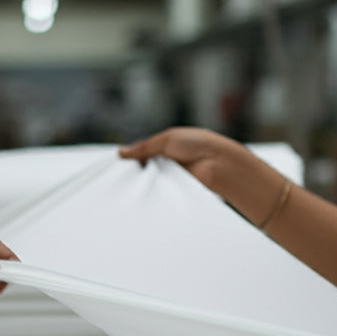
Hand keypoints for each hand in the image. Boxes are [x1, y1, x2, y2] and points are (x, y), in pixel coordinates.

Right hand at [118, 127, 250, 193]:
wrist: (219, 165)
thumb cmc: (200, 145)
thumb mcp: (166, 139)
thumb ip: (143, 147)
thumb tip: (121, 152)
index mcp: (167, 147)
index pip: (143, 154)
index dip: (131, 160)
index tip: (116, 165)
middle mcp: (169, 163)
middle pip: (144, 170)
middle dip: (135, 172)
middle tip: (120, 176)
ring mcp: (172, 179)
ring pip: (150, 184)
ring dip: (143, 184)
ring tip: (131, 185)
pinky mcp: (176, 194)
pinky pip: (159, 195)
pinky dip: (153, 194)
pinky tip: (144, 195)